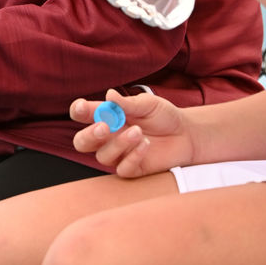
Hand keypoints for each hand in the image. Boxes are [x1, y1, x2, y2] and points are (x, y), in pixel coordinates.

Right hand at [72, 89, 194, 177]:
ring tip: (138, 131)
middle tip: (104, 127)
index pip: (83, 115)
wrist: (186, 134)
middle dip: (89, 135)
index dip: (79, 111)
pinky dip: (133, 156)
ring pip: (103, 156)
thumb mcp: (148, 104)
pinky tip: (146, 144)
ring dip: (119, 143)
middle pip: (82, 142)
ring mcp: (118, 155)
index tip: (83, 107)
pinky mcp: (131, 169)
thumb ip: (127, 103)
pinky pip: (122, 168)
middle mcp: (108, 137)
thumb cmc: (163, 116)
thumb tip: (109, 95)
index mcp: (107, 117)